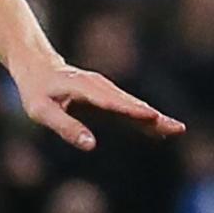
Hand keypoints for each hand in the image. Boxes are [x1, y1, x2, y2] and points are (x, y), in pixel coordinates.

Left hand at [10, 57, 183, 150]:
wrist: (38, 67)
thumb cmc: (36, 91)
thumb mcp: (41, 111)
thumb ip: (64, 127)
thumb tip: (91, 145)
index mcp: (82, 87)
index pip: (109, 101)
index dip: (131, 109)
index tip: (151, 116)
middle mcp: (99, 86)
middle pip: (129, 103)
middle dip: (153, 116)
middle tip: (177, 128)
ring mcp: (106, 89)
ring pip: (133, 105)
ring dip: (155, 117)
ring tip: (176, 129)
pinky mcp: (109, 96)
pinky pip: (129, 107)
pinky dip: (145, 117)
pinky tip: (162, 128)